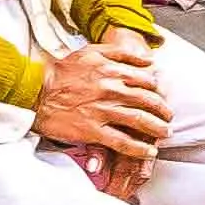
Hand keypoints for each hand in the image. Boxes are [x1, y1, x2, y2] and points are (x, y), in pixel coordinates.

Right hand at [35, 30, 170, 189]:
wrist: (35, 91)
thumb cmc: (62, 71)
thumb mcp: (91, 52)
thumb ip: (121, 53)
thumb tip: (148, 60)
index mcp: (111, 70)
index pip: (146, 80)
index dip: (158, 89)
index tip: (161, 95)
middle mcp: (111, 89)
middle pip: (148, 101)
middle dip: (163, 110)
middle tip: (169, 117)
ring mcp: (102, 111)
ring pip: (140, 121)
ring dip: (157, 129)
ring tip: (165, 134)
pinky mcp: (92, 130)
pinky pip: (122, 142)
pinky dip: (139, 148)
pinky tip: (149, 151)